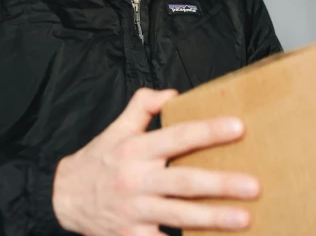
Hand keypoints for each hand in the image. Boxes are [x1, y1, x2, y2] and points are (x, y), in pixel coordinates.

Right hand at [52, 88, 259, 235]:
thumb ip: (143, 106)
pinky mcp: (131, 235)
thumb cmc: (97, 160)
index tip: (238, 127)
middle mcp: (136, 179)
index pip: (178, 136)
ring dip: (213, 218)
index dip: (208, 131)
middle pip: (184, 181)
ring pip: (178, 214)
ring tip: (244, 219)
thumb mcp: (116, 128)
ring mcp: (134, 210)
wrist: (62, 198)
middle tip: (253, 186)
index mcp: (137, 148)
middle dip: (220, 184)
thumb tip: (174, 93)